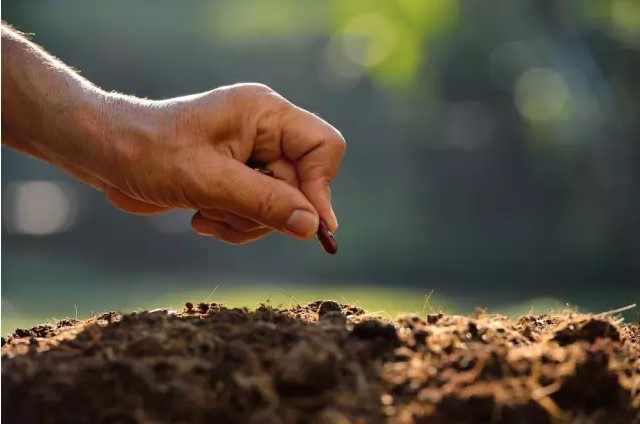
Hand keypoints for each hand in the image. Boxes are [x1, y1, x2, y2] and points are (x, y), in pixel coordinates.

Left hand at [102, 84, 345, 243]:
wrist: (106, 153)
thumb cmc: (150, 154)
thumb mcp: (209, 181)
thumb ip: (264, 203)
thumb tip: (313, 226)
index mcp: (265, 113)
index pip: (324, 146)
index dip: (320, 187)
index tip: (305, 224)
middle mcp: (266, 130)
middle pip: (302, 185)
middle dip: (264, 211)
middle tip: (225, 213)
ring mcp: (254, 153)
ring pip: (281, 205)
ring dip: (244, 221)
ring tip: (205, 213)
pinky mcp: (240, 175)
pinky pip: (258, 211)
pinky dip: (233, 223)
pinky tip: (201, 216)